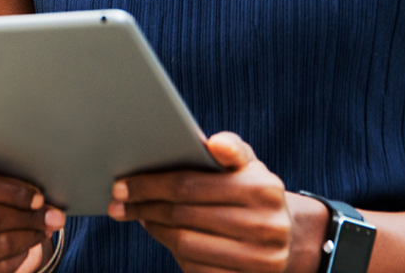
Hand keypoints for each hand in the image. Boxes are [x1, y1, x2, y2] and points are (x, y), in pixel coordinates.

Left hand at [107, 131, 291, 271]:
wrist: (287, 236)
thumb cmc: (252, 189)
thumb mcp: (249, 164)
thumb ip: (231, 149)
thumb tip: (215, 144)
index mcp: (263, 189)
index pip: (190, 185)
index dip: (151, 185)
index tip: (121, 184)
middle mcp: (266, 227)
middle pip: (184, 216)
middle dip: (145, 208)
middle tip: (118, 202)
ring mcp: (259, 261)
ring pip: (187, 245)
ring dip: (154, 230)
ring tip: (138, 216)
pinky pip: (198, 270)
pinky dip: (174, 253)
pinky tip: (162, 236)